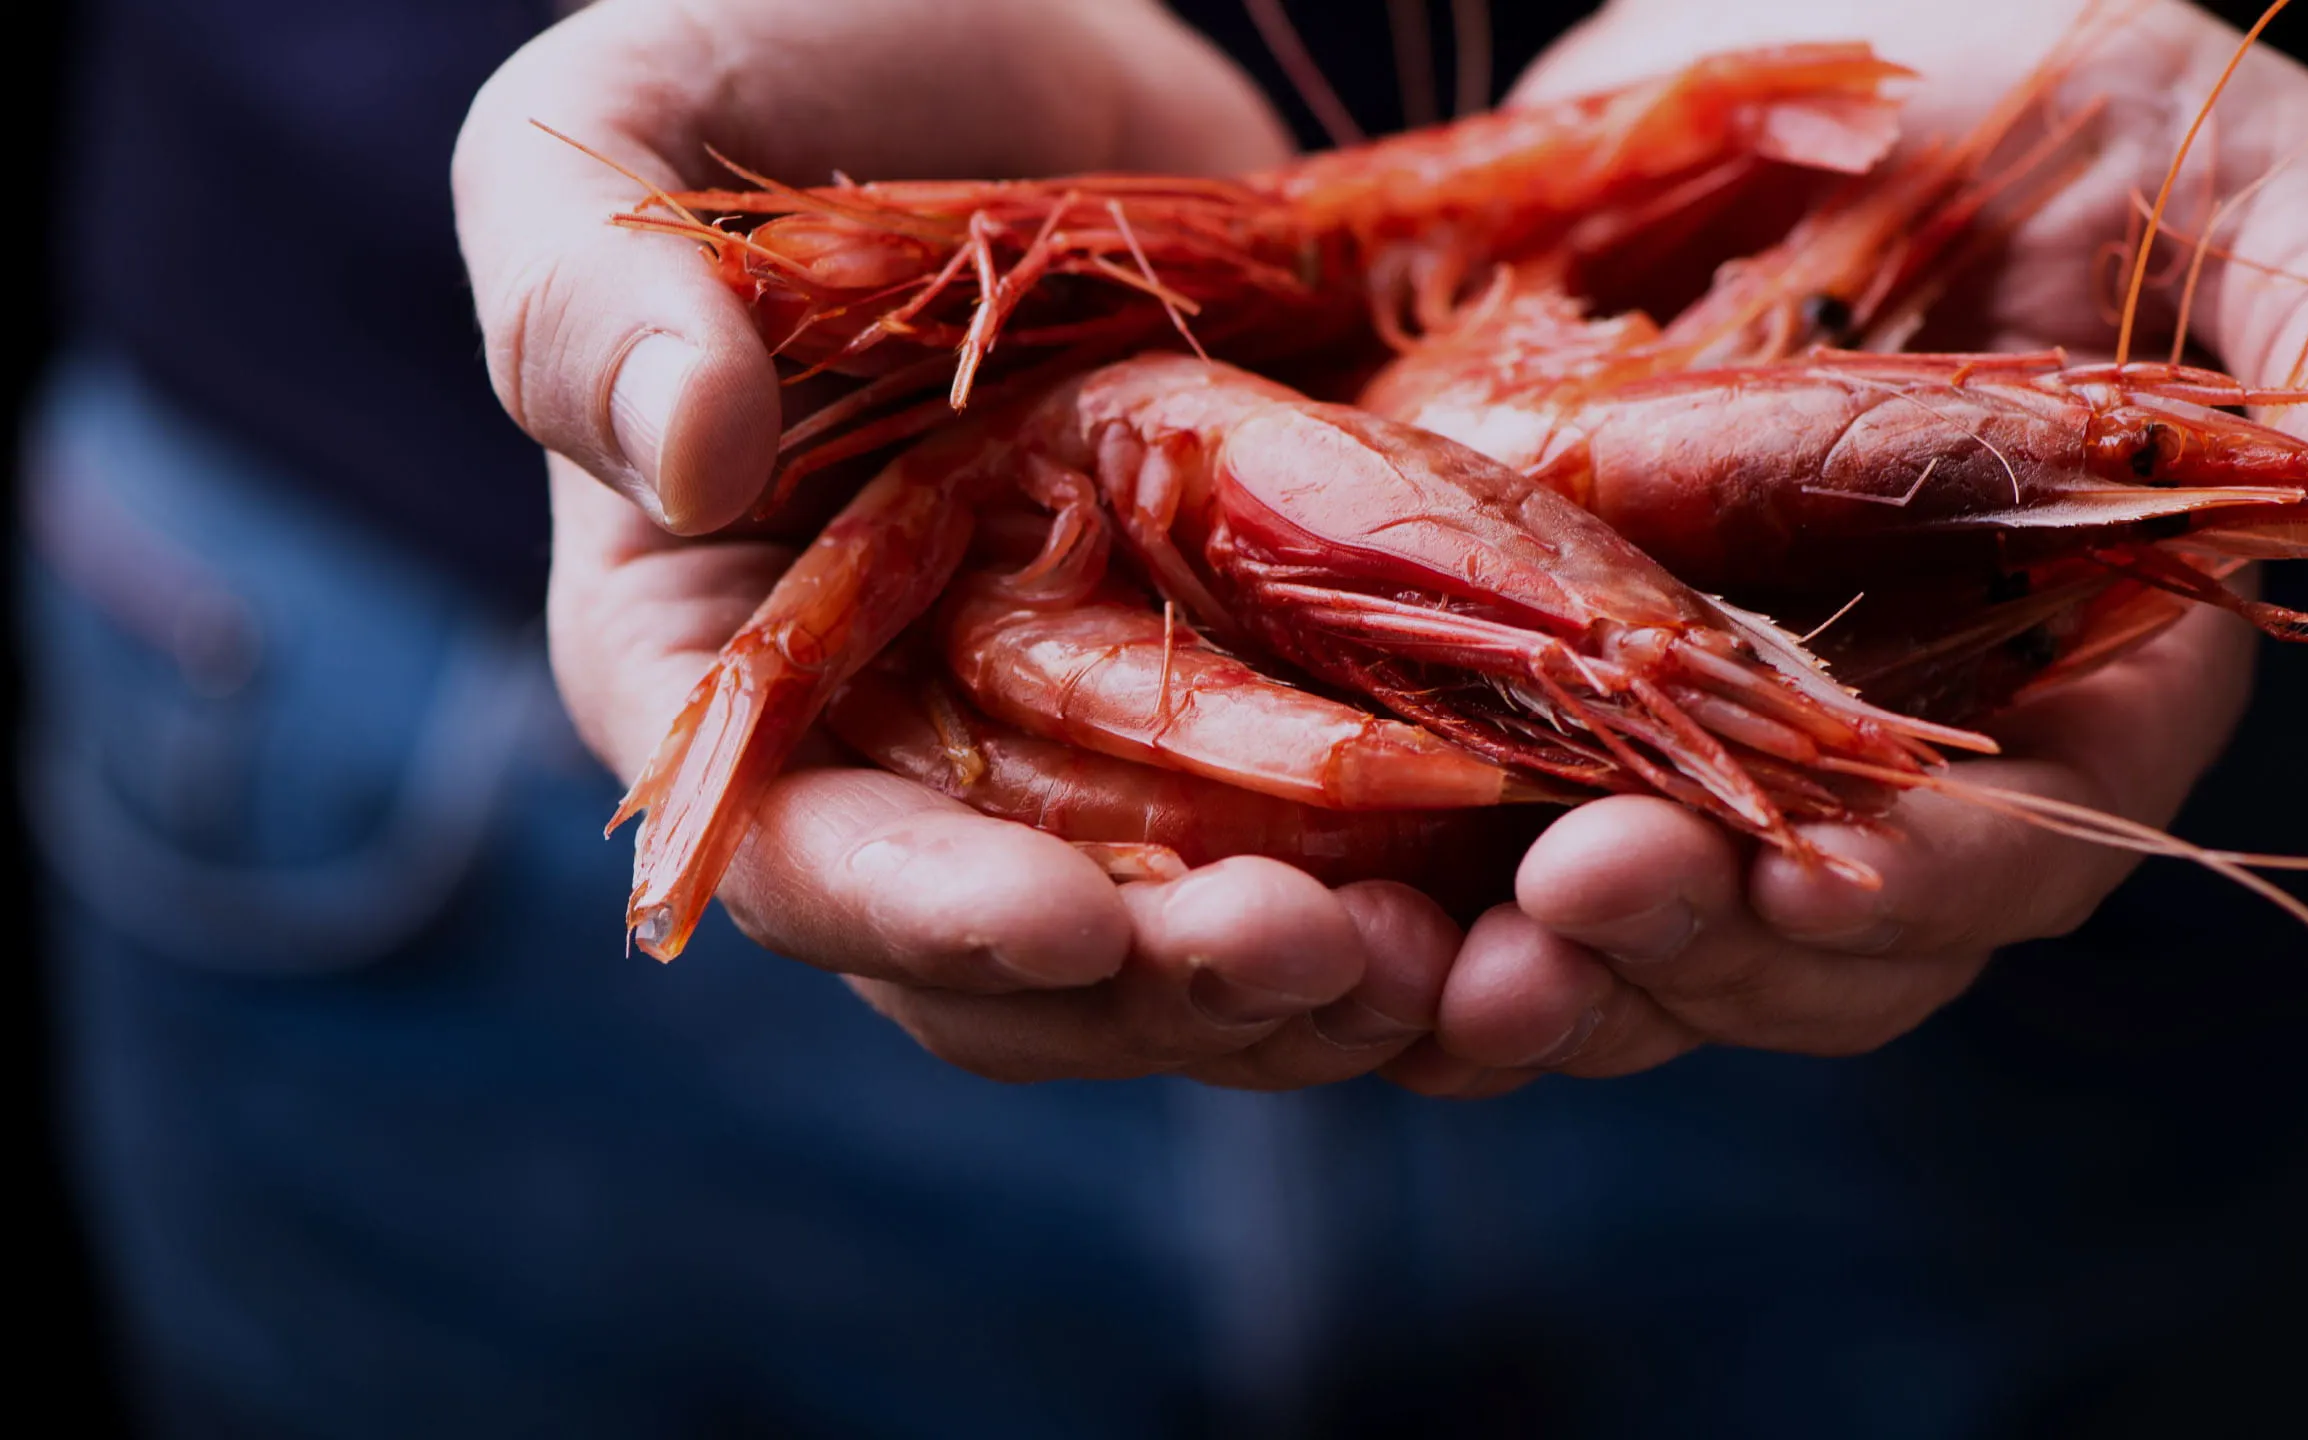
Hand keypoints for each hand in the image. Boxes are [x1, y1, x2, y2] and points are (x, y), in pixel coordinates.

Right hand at [460, 0, 1456, 1084]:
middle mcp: (905, 743)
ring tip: (1458, 957)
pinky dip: (1419, 889)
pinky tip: (1521, 890)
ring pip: (1187, 946)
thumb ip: (587, 285)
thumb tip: (674, 456)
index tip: (1077, 924)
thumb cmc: (800, 65)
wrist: (1046, 36)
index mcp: (722, 666)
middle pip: (1019, 962)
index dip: (928, 913)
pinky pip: (1330, 847)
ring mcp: (1091, 726)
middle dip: (1170, 984)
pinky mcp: (1251, 684)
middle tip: (1327, 955)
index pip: (804, 858)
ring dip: (1315, 984)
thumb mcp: (637, 119)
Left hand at [1388, 0, 2307, 1093]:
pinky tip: (1359, 910)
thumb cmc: (2074, 77)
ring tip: (1460, 968)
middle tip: (1578, 911)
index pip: (2046, 826)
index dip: (1945, 874)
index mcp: (2094, 649)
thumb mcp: (2234, 158)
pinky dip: (1445, 896)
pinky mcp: (1580, 663)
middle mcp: (1916, 724)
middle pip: (1842, 932)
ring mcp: (1739, 709)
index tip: (1816, 882)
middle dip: (1718, 951)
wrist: (1835, 22)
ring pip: (1676, 921)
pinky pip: (1513, 831)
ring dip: (1572, 971)